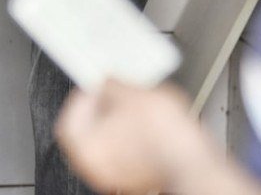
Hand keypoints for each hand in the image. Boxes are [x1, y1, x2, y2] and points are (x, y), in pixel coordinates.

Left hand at [56, 81, 199, 194]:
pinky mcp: (135, 178)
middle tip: (114, 95)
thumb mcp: (131, 92)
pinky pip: (125, 153)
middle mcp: (95, 167)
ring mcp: (115, 176)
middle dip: (102, 109)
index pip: (69, 116)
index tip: (95, 86)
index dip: (83, 96)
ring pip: (108, 143)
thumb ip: (110, 84)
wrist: (191, 156)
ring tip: (134, 108)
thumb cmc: (162, 134)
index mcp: (84, 147)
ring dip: (118, 124)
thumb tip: (107, 82)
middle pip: (88, 131)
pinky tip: (147, 125)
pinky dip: (131, 139)